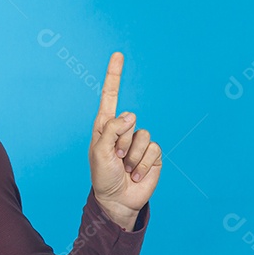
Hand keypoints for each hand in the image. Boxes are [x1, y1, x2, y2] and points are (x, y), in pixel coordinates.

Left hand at [88, 52, 161, 220]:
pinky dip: (143, 163)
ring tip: (125, 167)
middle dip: (121, 142)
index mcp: (105, 126)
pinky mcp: (153, 153)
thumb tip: (131, 115)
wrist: (118, 199)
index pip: (110, 96)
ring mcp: (139, 141)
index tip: (117, 55)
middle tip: (115, 158)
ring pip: (142, 135)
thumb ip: (112, 130)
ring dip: (132, 155)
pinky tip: (136, 173)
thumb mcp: (100, 152)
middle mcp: (123, 130)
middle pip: (128, 120)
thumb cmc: (103, 176)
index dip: (114, 76)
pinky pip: (153, 148)